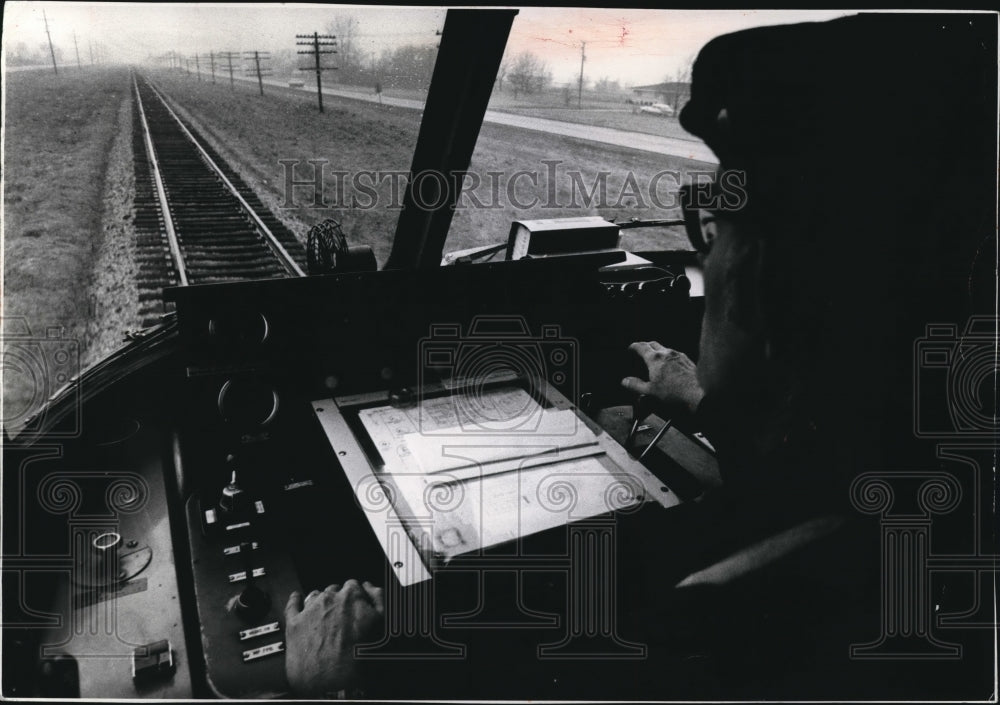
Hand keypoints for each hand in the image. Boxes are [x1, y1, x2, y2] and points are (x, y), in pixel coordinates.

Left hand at [284, 579, 384, 696]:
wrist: (329, 682)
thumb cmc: (356, 658)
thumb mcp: (381, 625)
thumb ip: (378, 600)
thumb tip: (371, 588)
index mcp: (351, 597)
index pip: (354, 586)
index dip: (356, 597)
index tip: (356, 605)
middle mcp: (329, 599)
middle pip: (334, 590)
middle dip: (339, 600)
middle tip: (343, 617)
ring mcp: (309, 610)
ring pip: (315, 595)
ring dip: (321, 601)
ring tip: (326, 615)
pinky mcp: (294, 623)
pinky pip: (292, 604)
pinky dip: (295, 599)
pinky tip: (297, 598)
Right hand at [622, 341, 704, 415]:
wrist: (698, 392)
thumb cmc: (674, 392)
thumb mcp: (650, 391)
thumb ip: (636, 385)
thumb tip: (625, 381)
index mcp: (654, 359)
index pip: (641, 347)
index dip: (634, 346)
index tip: (631, 348)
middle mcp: (666, 353)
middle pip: (653, 344)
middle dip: (646, 346)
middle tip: (641, 350)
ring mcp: (678, 355)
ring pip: (665, 349)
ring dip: (658, 351)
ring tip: (656, 360)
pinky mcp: (687, 360)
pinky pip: (675, 355)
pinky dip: (669, 357)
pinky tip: (670, 366)